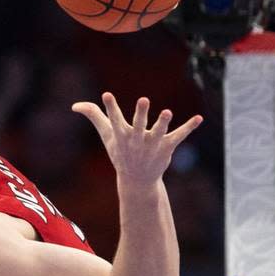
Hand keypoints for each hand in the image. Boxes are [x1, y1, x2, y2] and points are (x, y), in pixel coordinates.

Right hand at [71, 93, 201, 186]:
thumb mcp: (107, 135)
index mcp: (121, 135)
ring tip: (168, 112)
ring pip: (158, 132)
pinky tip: (199, 118)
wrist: (137, 180)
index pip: (115, 119)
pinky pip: (179, 136)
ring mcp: (152, 144)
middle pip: (138, 125)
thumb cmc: (121, 152)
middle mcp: (137, 139)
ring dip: (163, 122)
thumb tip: (75, 106)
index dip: (110, 107)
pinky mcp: (167, 147)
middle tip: (144, 100)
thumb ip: (94, 116)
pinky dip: (189, 127)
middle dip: (141, 114)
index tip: (107, 95)